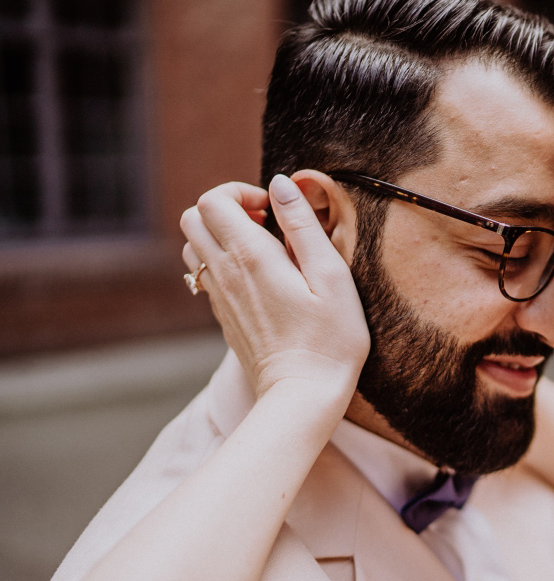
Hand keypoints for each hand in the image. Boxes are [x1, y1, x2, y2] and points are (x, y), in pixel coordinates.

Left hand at [180, 175, 368, 407]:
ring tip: (261, 247)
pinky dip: (223, 261)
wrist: (302, 395)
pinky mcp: (223, 316)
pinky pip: (205, 274)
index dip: (240, 193)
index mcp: (251, 257)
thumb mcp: (333, 277)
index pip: (213, 200)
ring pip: (193, 246)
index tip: (274, 210)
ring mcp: (219, 297)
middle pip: (193, 217)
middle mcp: (225, 274)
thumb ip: (304, 226)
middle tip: (265, 223)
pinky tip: (260, 277)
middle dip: (225, 208)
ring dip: (220, 234)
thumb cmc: (330, 339)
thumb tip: (281, 185)